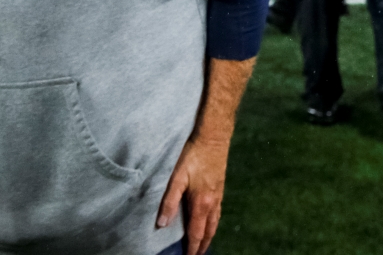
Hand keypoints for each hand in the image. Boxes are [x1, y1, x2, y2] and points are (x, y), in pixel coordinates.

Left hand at [157, 135, 229, 254]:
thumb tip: (162, 224)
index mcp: (201, 203)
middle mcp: (212, 202)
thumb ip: (169, 200)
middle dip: (203, 245)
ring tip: (204, 243)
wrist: (214, 137)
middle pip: (209, 230)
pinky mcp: (220, 187)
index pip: (197, 233)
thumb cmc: (193, 155)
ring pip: (215, 222)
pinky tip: (210, 220)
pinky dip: (214, 223)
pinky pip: (218, 212)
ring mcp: (218, 195)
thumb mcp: (177, 176)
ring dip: (209, 235)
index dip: (193, 248)